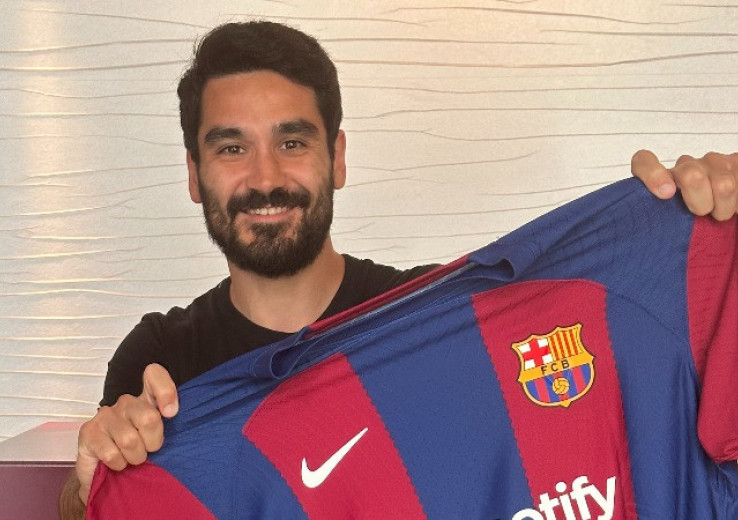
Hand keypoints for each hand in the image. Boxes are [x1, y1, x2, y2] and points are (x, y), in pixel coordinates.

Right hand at [75, 364, 177, 503]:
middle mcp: (126, 402)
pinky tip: (116, 463)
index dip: (166, 391)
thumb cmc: (139, 453)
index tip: (171, 413)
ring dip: (135, 457)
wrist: (106, 475)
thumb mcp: (160, 438)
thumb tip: (172, 412)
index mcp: (146, 399)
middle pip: (149, 417)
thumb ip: (173, 426)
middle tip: (148, 450)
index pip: (154, 375)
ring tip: (132, 458)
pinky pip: (111, 453)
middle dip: (153, 443)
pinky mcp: (88, 431)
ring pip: (129, 440)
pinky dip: (118, 464)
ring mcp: (105, 415)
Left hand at [631, 150, 737, 220]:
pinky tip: (734, 205)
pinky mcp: (735, 163)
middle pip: (690, 174)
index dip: (653, 174)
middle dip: (699, 201)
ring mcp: (712, 162)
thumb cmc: (690, 224)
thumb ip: (658, 220)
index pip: (644, 162)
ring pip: (723, 183)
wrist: (718, 213)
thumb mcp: (669, 226)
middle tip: (701, 213)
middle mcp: (685, 166)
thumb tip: (650, 237)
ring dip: (723, 206)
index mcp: (660, 179)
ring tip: (720, 214)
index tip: (666, 194)